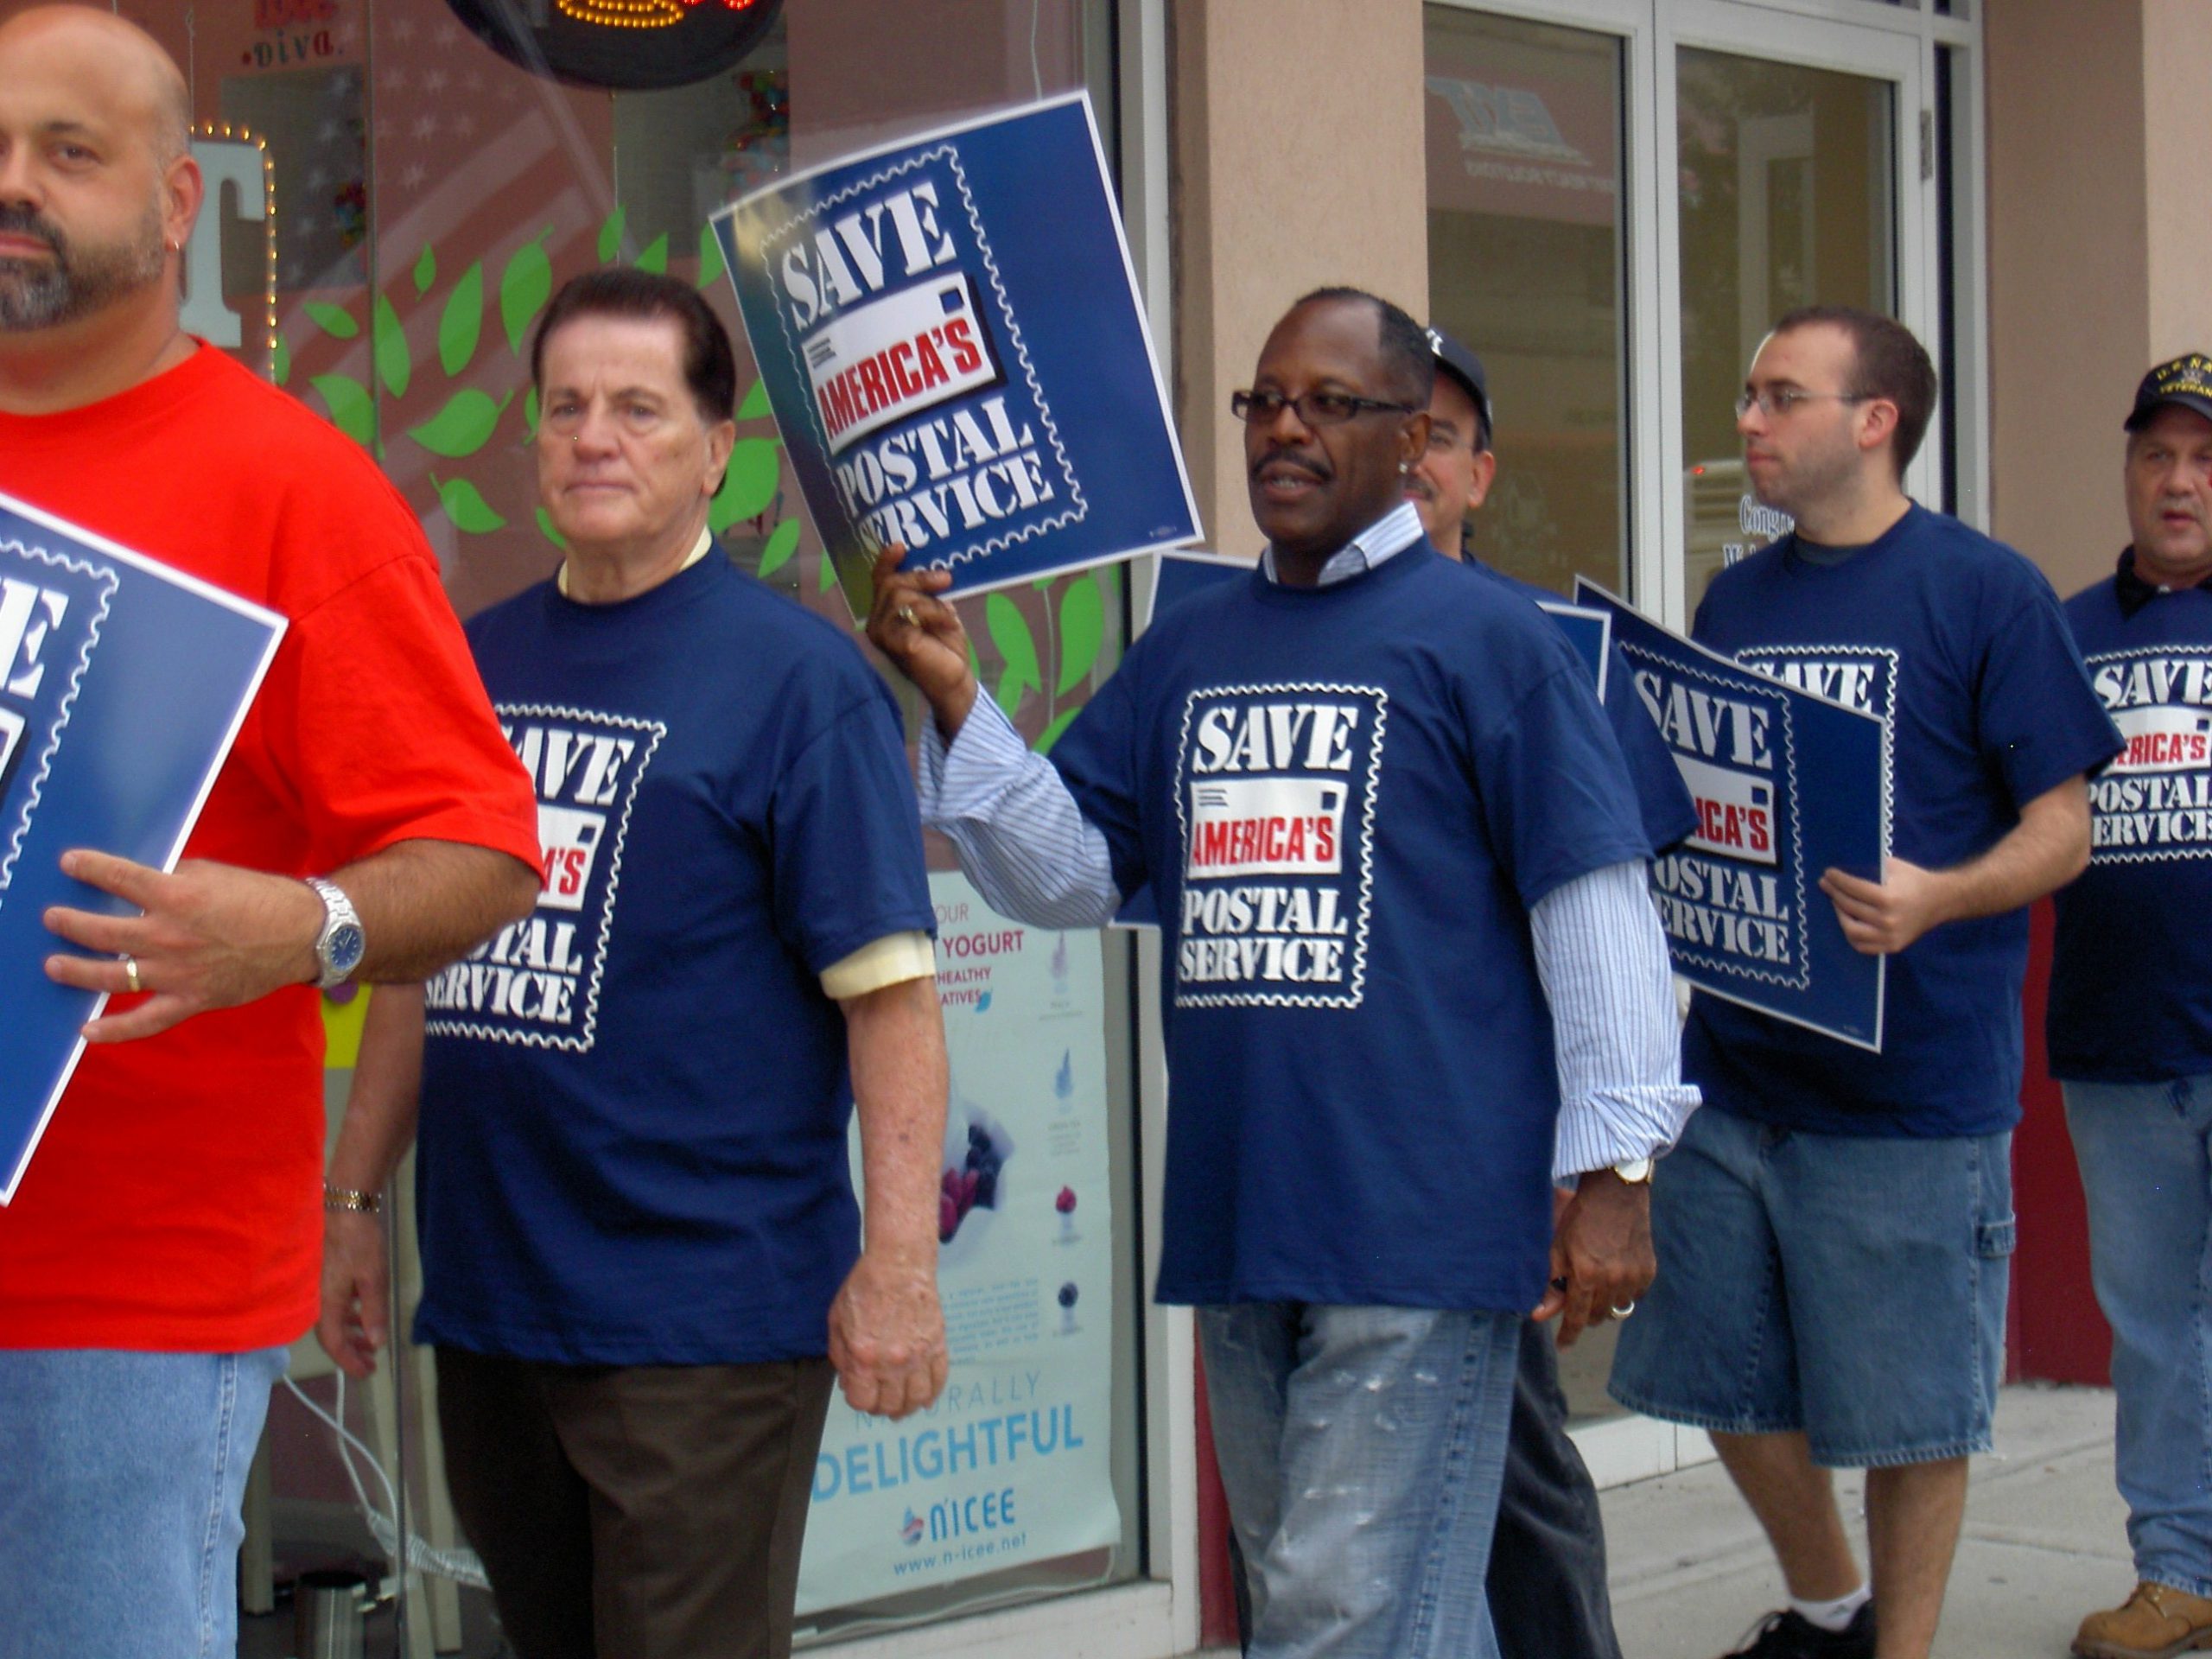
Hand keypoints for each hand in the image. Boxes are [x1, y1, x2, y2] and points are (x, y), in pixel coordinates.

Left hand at [42, 850, 322, 1041]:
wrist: (305, 934)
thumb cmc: (262, 897)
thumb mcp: (212, 874)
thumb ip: (171, 879)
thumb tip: (138, 886)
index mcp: (176, 895)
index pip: (117, 877)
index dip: (87, 868)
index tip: (69, 863)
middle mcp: (169, 935)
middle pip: (101, 932)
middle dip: (69, 923)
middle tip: (52, 918)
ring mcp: (177, 973)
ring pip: (110, 977)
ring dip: (75, 970)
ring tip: (54, 964)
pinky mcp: (192, 1000)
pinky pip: (145, 1021)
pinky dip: (114, 1030)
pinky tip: (87, 1031)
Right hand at [316, 1207, 389, 1378]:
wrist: (344, 1205)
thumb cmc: (360, 1242)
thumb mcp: (374, 1279)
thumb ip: (374, 1312)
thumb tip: (376, 1344)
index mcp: (325, 1304)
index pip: (334, 1344)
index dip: (350, 1362)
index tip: (368, 1372)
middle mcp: (316, 1300)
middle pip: (331, 1335)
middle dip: (351, 1351)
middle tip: (372, 1362)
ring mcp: (317, 1287)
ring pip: (332, 1320)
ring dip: (351, 1333)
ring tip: (370, 1341)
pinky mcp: (323, 1275)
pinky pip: (333, 1305)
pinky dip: (348, 1315)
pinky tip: (362, 1313)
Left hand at [827, 1247, 947, 1418]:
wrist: (899, 1265)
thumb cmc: (862, 1290)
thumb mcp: (837, 1322)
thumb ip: (840, 1357)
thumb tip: (849, 1383)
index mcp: (864, 1358)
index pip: (863, 1402)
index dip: (859, 1401)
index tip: (860, 1392)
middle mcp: (893, 1363)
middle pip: (890, 1405)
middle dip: (881, 1407)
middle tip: (880, 1400)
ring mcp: (919, 1356)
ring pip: (916, 1399)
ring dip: (907, 1407)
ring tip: (901, 1404)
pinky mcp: (937, 1346)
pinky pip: (938, 1380)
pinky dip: (931, 1394)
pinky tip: (924, 1397)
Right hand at [864, 546, 977, 736]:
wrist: (954, 682)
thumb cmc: (944, 648)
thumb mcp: (936, 612)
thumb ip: (926, 593)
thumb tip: (934, 568)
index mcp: (884, 614)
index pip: (879, 582)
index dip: (886, 562)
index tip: (900, 547)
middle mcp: (877, 624)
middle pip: (891, 585)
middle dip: (920, 578)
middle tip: (946, 579)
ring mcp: (883, 635)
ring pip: (901, 596)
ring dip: (931, 602)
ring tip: (948, 617)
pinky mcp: (897, 643)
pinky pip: (914, 614)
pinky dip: (936, 616)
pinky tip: (948, 626)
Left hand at [1532, 1169, 1654, 1346]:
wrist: (1615, 1194)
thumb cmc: (1580, 1219)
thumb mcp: (1558, 1249)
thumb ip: (1551, 1284)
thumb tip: (1539, 1314)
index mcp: (1586, 1276)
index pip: (1577, 1318)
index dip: (1569, 1334)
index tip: (1563, 1345)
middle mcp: (1613, 1280)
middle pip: (1598, 1316)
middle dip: (1586, 1313)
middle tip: (1579, 1299)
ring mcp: (1633, 1276)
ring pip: (1618, 1308)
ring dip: (1605, 1303)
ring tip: (1598, 1284)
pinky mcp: (1648, 1270)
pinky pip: (1635, 1295)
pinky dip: (1624, 1292)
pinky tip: (1616, 1275)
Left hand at [1820, 856, 1947, 955]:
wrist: (1940, 901)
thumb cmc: (1914, 880)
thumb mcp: (1894, 867)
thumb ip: (1869, 868)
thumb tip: (1841, 869)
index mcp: (1889, 898)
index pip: (1854, 889)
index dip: (1838, 880)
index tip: (1827, 873)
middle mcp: (1888, 920)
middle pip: (1850, 907)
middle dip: (1835, 894)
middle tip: (1826, 885)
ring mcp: (1889, 937)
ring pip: (1851, 930)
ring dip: (1840, 915)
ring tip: (1836, 903)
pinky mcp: (1892, 947)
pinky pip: (1862, 946)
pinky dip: (1851, 935)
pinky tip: (1847, 921)